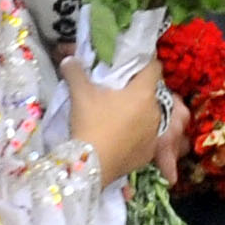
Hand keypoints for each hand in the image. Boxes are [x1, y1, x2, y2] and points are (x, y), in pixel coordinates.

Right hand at [64, 53, 164, 175]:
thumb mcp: (80, 94)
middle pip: (152, 92)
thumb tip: (69, 59)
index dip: (144, 63)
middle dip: (138, 89)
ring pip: (151, 115)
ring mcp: (155, 133)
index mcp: (143, 92)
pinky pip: (147, 136)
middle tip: (120, 90)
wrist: (90, 166)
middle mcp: (155, 111)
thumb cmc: (90, 123)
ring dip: (139, 112)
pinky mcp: (149, 152)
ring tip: (119, 115)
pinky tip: (121, 136)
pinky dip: (138, 133)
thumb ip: (75, 72)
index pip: (154, 67)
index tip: (132, 64)